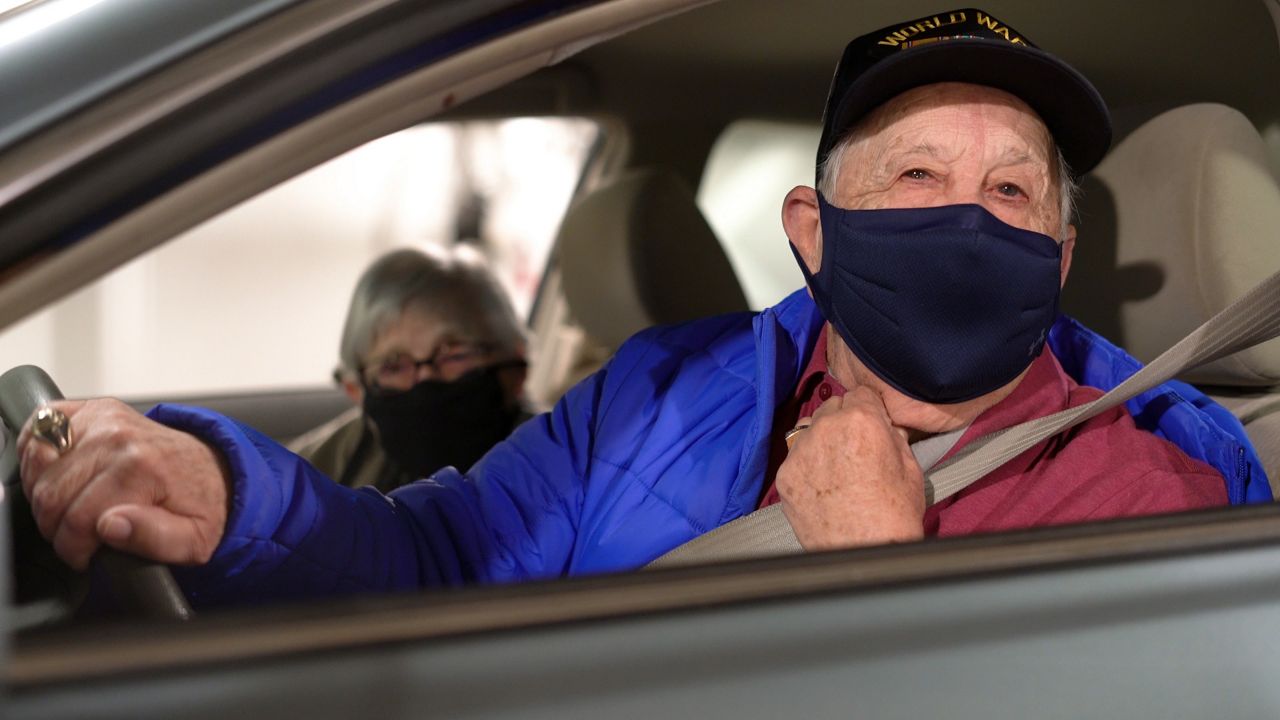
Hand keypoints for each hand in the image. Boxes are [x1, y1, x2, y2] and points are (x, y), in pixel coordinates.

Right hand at [18, 398, 230, 569]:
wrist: (213, 471)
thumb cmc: (201, 505)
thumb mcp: (193, 539)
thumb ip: (155, 539)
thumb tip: (111, 527)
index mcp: (141, 468)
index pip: (77, 520)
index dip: (74, 548)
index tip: (86, 555)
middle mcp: (118, 437)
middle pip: (51, 495)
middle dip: (57, 526)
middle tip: (79, 536)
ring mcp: (102, 419)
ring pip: (38, 468)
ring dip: (45, 496)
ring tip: (72, 509)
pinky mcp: (92, 410)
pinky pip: (39, 430)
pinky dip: (37, 456)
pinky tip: (59, 476)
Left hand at [775, 386, 924, 549]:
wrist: (865, 553)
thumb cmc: (894, 515)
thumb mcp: (910, 467)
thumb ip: (892, 436)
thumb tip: (884, 426)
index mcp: (861, 420)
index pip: (860, 393)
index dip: (869, 409)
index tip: (871, 423)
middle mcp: (826, 429)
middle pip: (833, 407)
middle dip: (844, 421)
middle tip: (856, 447)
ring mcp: (801, 452)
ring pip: (809, 429)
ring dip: (822, 438)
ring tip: (837, 465)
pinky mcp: (785, 475)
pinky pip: (796, 456)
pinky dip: (807, 464)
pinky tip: (822, 483)